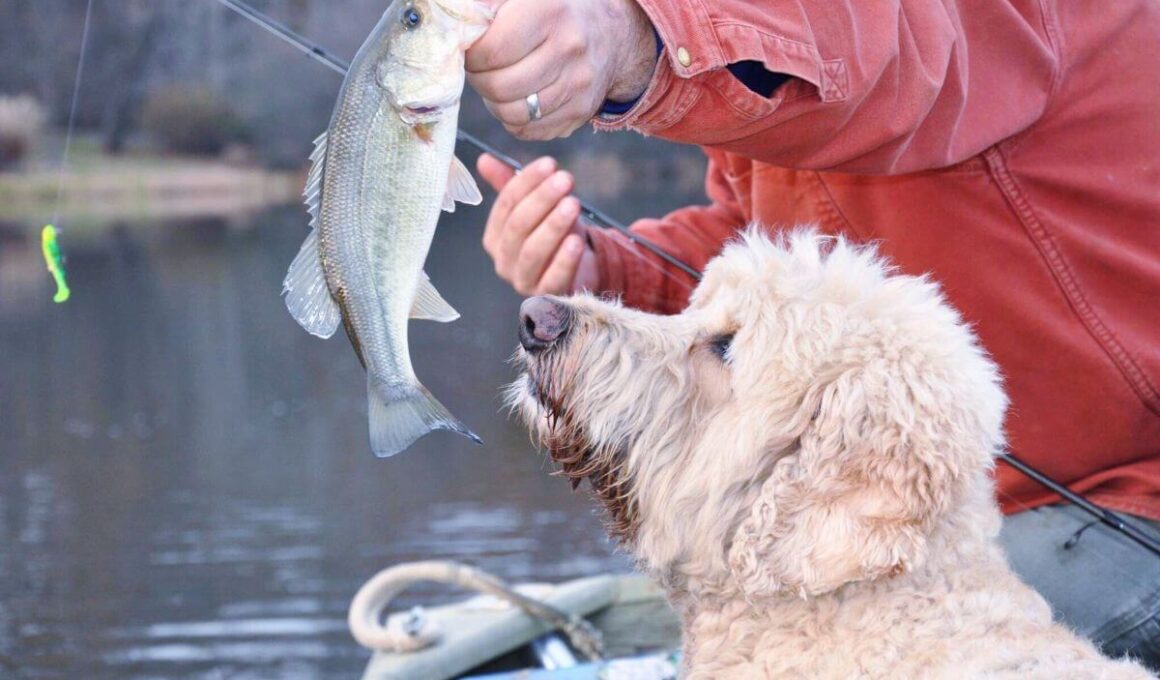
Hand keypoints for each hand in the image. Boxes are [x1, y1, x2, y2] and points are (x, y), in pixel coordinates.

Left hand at [466, 0, 657, 139]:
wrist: (612, 33)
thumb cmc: (556, 11)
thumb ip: (489, 3)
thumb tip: (456, 15)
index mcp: (549, 10)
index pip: (492, 51)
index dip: (472, 56)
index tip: (473, 50)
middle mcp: (568, 47)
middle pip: (499, 86)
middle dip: (480, 81)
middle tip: (481, 70)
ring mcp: (578, 84)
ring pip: (512, 114)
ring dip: (495, 103)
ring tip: (497, 84)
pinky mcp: (580, 111)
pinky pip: (529, 130)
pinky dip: (514, 119)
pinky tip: (517, 99)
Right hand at [478, 153, 598, 294]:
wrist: (578, 270)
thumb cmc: (553, 235)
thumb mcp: (534, 208)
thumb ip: (510, 185)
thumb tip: (484, 159)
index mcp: (495, 237)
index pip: (505, 205)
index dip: (526, 183)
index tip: (549, 164)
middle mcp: (503, 260)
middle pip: (518, 226)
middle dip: (542, 200)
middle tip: (565, 179)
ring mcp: (523, 281)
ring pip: (532, 252)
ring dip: (553, 226)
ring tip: (573, 204)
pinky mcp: (547, 296)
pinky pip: (553, 279)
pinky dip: (564, 260)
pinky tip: (576, 241)